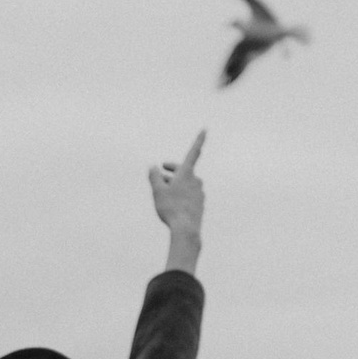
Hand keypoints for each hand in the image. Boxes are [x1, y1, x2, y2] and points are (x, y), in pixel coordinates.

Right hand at [149, 130, 204, 272]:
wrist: (186, 229)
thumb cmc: (171, 208)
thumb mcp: (157, 191)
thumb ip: (154, 176)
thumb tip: (153, 167)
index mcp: (187, 174)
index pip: (193, 152)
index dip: (199, 140)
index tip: (205, 129)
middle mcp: (196, 181)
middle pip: (184, 170)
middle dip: (172, 169)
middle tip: (162, 170)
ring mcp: (199, 193)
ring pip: (185, 184)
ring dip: (175, 184)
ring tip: (163, 191)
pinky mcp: (200, 204)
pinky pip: (189, 195)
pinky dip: (180, 195)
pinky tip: (173, 204)